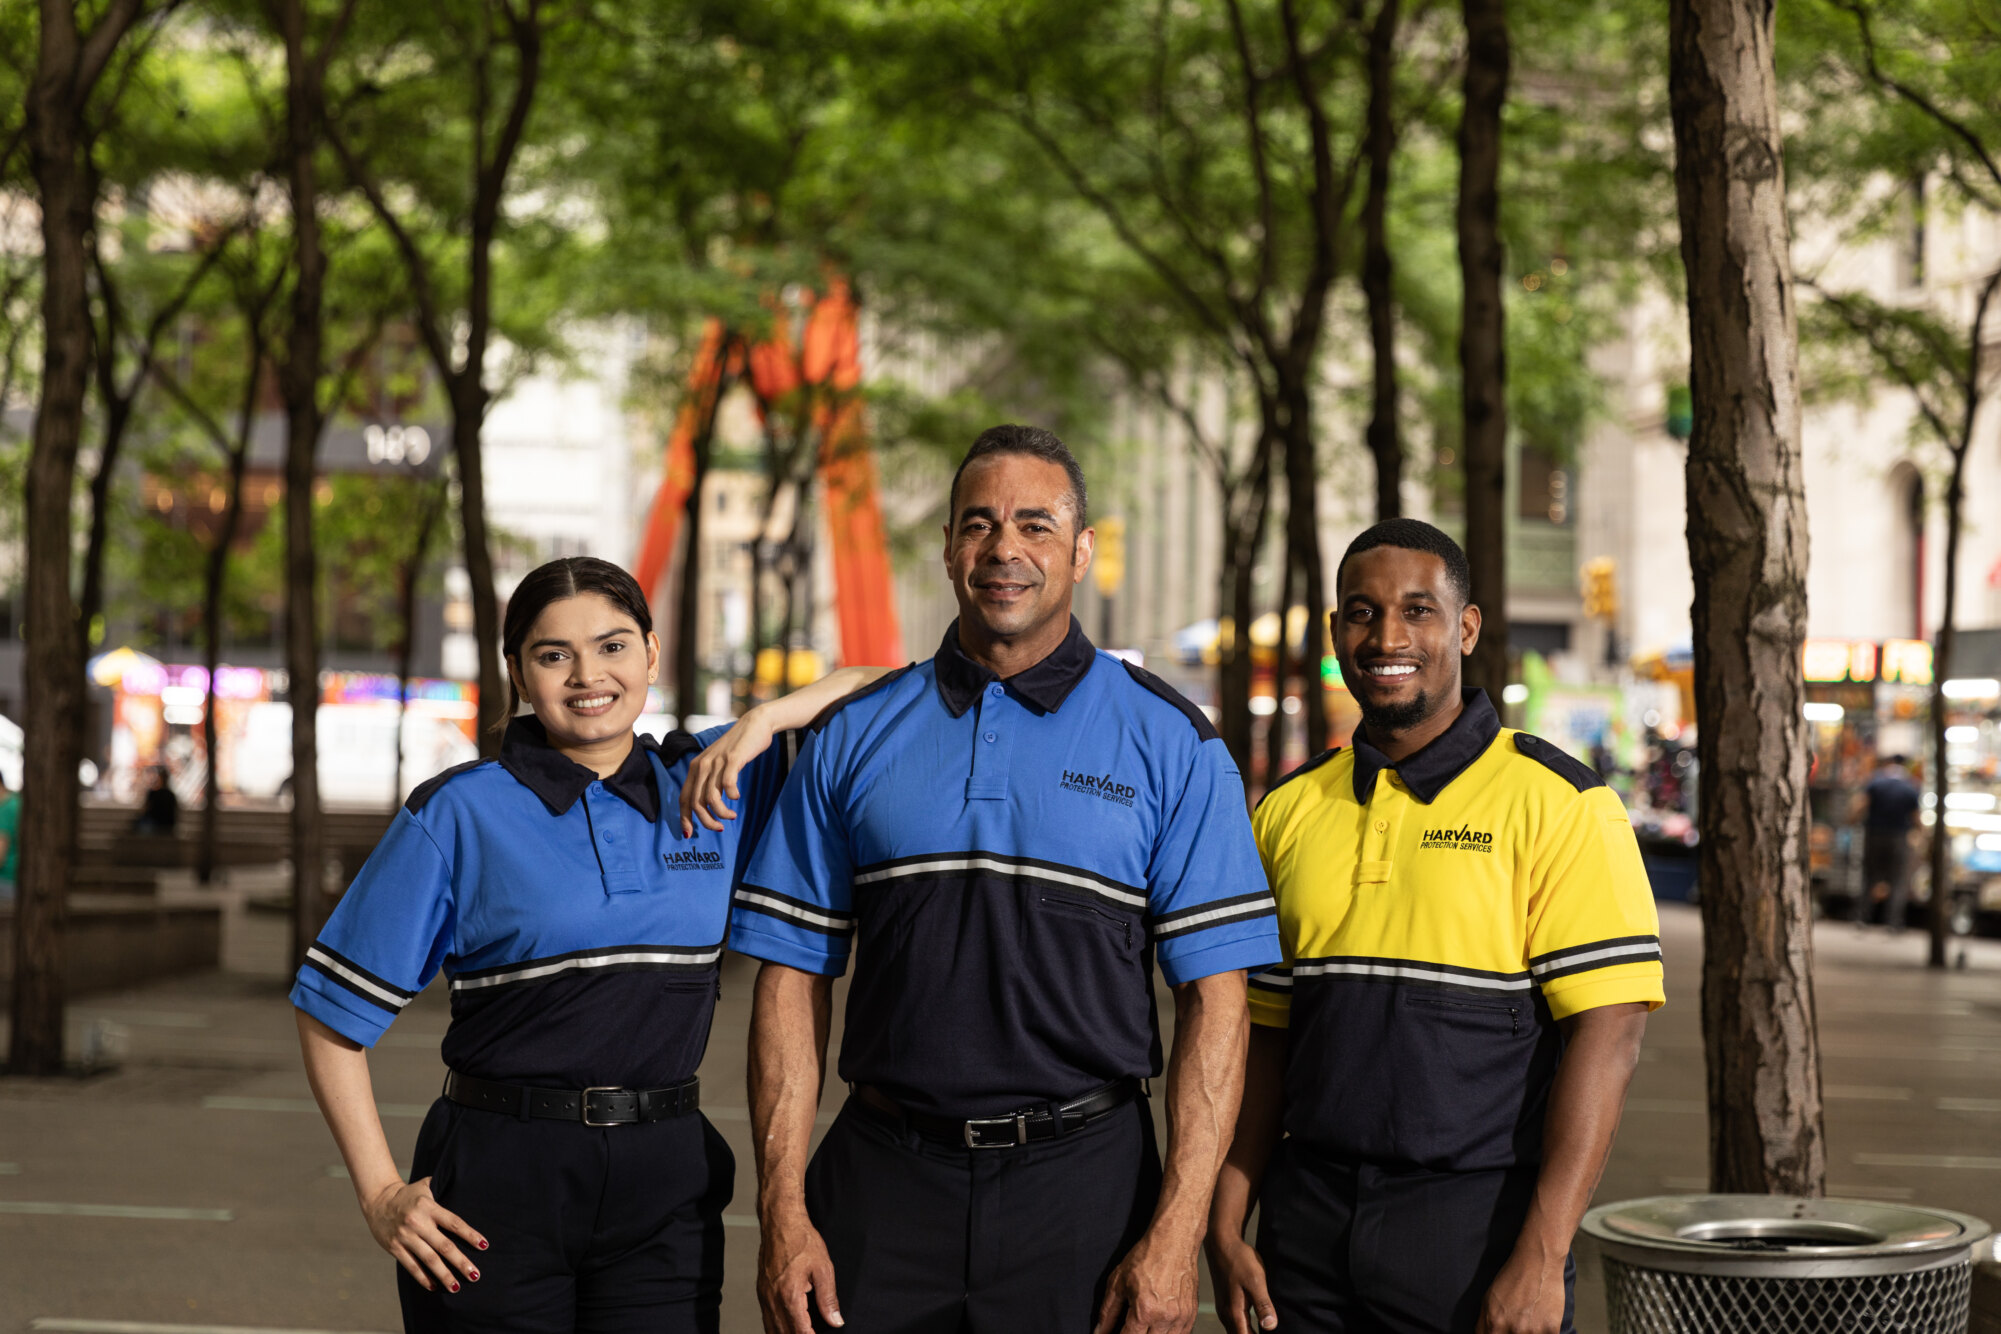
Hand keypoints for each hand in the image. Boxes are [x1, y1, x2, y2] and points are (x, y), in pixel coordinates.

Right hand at [362, 1176, 485, 1292]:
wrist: (378, 1200)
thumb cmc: (408, 1195)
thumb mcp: (425, 1186)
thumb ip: (443, 1186)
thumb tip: (464, 1181)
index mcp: (429, 1207)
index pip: (454, 1223)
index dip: (470, 1235)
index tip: (484, 1246)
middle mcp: (418, 1223)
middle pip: (444, 1246)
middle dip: (460, 1262)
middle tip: (475, 1275)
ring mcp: (406, 1237)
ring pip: (428, 1260)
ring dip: (444, 1275)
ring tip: (456, 1287)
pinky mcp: (394, 1248)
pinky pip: (411, 1266)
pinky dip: (423, 1278)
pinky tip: (434, 1286)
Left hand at [680, 712, 774, 835]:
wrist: (755, 724)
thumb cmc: (738, 748)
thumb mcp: (718, 763)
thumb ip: (711, 780)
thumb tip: (708, 805)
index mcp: (696, 767)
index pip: (683, 798)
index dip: (685, 818)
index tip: (690, 834)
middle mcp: (702, 765)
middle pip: (696, 802)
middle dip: (706, 821)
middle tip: (720, 828)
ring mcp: (717, 762)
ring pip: (711, 797)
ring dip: (721, 813)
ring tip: (732, 817)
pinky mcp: (733, 759)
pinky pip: (728, 784)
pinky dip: (732, 796)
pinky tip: (737, 798)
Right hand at [757, 1203, 842, 1332]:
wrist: (780, 1221)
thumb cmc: (800, 1239)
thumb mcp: (823, 1268)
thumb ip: (828, 1298)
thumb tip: (835, 1320)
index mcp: (790, 1295)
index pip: (800, 1332)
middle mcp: (773, 1299)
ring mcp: (765, 1296)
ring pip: (772, 1329)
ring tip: (801, 1332)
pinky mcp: (762, 1291)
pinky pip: (766, 1318)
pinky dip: (776, 1327)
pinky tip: (785, 1327)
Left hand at [1094, 1231, 1198, 1333]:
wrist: (1174, 1241)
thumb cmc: (1147, 1256)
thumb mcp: (1118, 1282)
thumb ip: (1108, 1311)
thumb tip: (1099, 1331)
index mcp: (1144, 1310)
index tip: (1116, 1333)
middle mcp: (1164, 1317)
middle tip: (1130, 1326)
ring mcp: (1180, 1317)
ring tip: (1144, 1325)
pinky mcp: (1191, 1314)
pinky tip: (1158, 1326)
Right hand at [1204, 1234, 1276, 1332]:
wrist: (1222, 1242)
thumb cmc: (1239, 1260)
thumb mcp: (1256, 1280)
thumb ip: (1263, 1305)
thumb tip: (1270, 1327)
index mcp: (1234, 1312)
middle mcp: (1226, 1314)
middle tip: (1271, 1332)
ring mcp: (1224, 1308)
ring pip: (1236, 1331)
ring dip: (1249, 1333)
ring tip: (1265, 1331)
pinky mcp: (1225, 1301)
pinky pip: (1235, 1322)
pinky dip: (1245, 1327)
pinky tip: (1255, 1322)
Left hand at [1476, 1247, 1566, 1333]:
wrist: (1537, 1261)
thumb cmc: (1513, 1277)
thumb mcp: (1488, 1299)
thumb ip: (1484, 1324)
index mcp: (1494, 1323)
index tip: (1502, 1331)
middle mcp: (1514, 1330)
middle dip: (1512, 1333)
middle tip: (1518, 1322)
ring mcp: (1533, 1331)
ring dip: (1530, 1333)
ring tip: (1530, 1319)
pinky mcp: (1552, 1330)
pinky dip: (1543, 1332)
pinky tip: (1541, 1320)